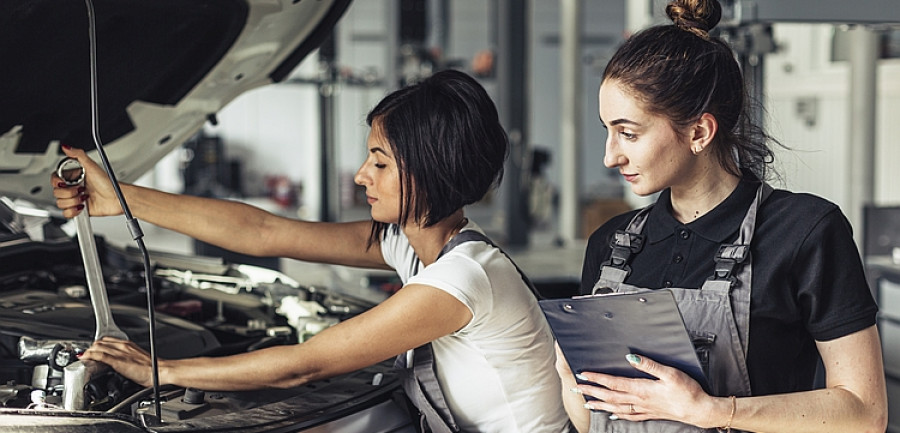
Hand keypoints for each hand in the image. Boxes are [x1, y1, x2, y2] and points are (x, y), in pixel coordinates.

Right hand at [51, 146, 123, 217]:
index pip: (54, 179)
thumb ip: (78, 155)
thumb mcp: (92, 166)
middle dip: (69, 193)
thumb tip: (66, 146)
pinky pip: (66, 213)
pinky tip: (82, 206)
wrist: (117, 199)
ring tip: (84, 198)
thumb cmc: (108, 183)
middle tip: (81, 190)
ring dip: (73, 201)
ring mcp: (75, 199)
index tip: (64, 182)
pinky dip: (73, 211)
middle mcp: (73, 188)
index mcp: (74, 177)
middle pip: (56, 192)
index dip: (57, 182)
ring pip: (60, 203)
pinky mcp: (78, 209)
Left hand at [80, 337, 158, 387]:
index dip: (97, 345)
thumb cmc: (153, 369)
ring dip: (88, 353)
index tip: (92, 352)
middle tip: (86, 357)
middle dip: (90, 349)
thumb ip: (127, 359)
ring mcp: (120, 353)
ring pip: (98, 347)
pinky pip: (100, 355)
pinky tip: (86, 360)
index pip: (107, 340)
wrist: (159, 372)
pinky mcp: (118, 361)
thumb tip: (121, 364)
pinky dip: (90, 357)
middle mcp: (123, 346)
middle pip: (100, 342)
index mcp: (128, 345)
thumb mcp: (139, 360)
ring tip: (84, 360)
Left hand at [574, 354, 718, 427]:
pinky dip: (617, 414)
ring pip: (616, 407)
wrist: (699, 410)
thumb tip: (630, 357)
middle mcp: (639, 401)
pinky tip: (612, 414)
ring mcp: (644, 409)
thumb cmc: (687, 391)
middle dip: (592, 391)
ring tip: (587, 402)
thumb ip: (649, 365)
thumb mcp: (669, 373)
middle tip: (577, 388)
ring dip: (600, 404)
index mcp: (642, 389)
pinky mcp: (650, 414)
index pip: (613, 383)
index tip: (583, 374)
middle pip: (610, 396)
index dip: (597, 378)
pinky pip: (628, 415)